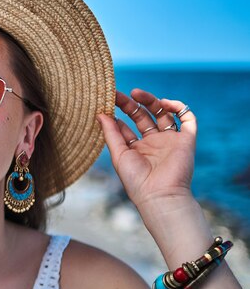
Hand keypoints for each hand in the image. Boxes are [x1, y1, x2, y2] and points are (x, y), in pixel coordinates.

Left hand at [96, 88, 196, 207]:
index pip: (126, 125)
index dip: (118, 113)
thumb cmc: (136, 180)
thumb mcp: (119, 154)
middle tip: (120, 95)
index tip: (107, 101)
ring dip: (152, 101)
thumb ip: (110, 133)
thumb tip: (100, 113)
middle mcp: (153, 143)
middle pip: (143, 116)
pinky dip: (179, 107)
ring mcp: (170, 140)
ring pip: (163, 114)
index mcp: (136, 148)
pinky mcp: (186, 140)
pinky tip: (165, 103)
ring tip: (137, 93)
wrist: (160, 195)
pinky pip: (188, 119)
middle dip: (132, 104)